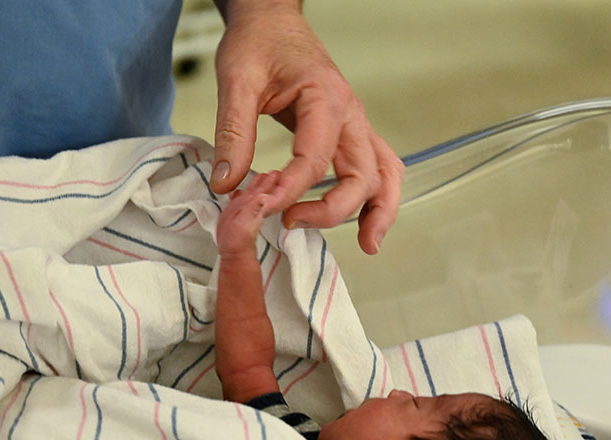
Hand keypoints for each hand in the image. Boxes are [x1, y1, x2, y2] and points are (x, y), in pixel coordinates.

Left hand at [209, 1, 403, 254]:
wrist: (273, 22)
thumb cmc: (259, 44)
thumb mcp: (236, 80)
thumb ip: (233, 133)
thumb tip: (226, 184)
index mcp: (326, 98)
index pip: (315, 159)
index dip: (289, 190)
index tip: (260, 207)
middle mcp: (352, 115)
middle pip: (362, 175)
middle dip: (332, 209)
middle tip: (292, 223)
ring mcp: (358, 125)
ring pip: (384, 174)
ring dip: (378, 211)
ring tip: (366, 245)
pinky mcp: (353, 134)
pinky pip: (381, 168)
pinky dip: (379, 198)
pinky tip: (367, 224)